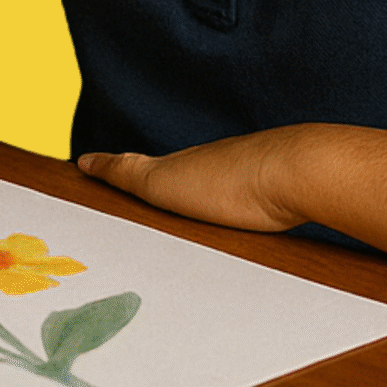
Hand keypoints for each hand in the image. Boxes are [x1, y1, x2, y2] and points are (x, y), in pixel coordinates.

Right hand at [77, 125, 318, 232]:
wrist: (300, 175)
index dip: (125, 173)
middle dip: (162, 191)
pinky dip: (235, 213)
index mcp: (183, 165)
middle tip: (140, 207)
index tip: (104, 175)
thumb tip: (85, 159)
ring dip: (201, 205)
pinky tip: (238, 227)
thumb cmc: (231, 182)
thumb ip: (125, 173)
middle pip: (182, 177)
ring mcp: (248, 179)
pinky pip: (247, 206)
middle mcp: (214, 166)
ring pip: (217, 193)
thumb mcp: (163, 182)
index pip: (145, 168)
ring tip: (186, 227)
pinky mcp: (278, 197)